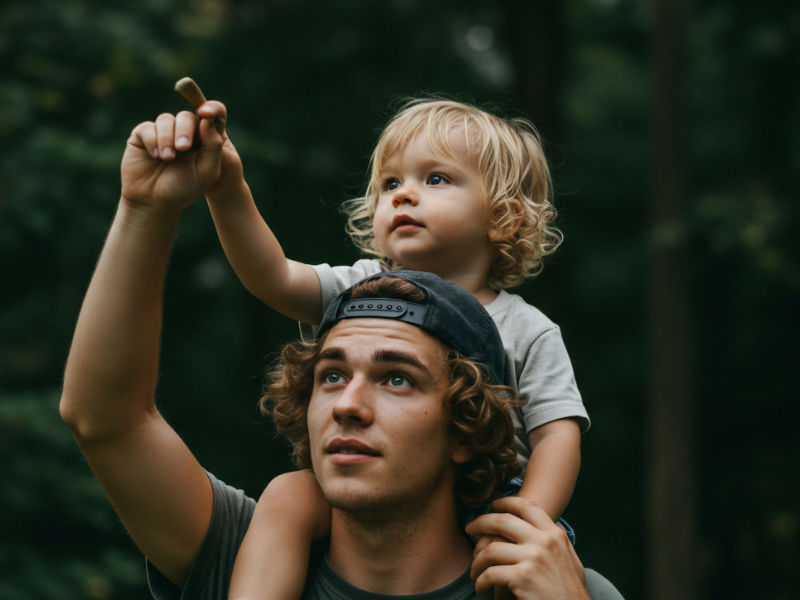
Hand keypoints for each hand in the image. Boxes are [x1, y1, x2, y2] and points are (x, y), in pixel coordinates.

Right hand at [121, 101, 232, 212]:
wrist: (155, 202)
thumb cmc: (185, 189)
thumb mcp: (207, 171)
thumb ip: (213, 145)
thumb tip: (207, 119)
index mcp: (203, 139)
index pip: (210, 116)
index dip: (211, 109)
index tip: (207, 113)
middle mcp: (183, 132)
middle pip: (187, 117)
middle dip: (185, 130)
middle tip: (183, 148)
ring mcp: (163, 132)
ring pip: (166, 120)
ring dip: (167, 138)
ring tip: (167, 159)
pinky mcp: (143, 135)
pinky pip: (148, 127)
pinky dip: (153, 140)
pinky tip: (155, 156)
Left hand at [466, 497, 589, 599]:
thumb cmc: (570, 593)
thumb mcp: (569, 559)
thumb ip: (554, 542)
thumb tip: (542, 527)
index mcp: (556, 535)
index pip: (527, 506)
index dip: (506, 502)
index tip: (492, 505)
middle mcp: (545, 541)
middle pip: (503, 521)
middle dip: (481, 523)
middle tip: (470, 530)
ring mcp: (534, 558)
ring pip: (491, 548)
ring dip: (476, 560)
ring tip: (474, 571)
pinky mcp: (523, 578)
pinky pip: (490, 573)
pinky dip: (481, 581)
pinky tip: (481, 588)